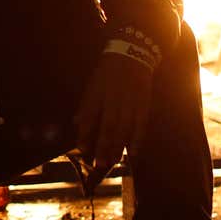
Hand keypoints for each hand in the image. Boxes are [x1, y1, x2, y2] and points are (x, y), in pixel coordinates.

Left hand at [74, 52, 152, 173]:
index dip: (86, 132)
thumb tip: (76, 123)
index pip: (91, 115)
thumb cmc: (108, 72)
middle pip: (109, 126)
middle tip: (99, 164)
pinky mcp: (144, 104)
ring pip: (125, 128)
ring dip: (119, 147)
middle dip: (103, 146)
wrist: (133, 55)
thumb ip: (86, 105)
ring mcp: (131, 102)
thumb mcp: (93, 84)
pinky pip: (141, 125)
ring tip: (112, 162)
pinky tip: (133, 152)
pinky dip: (138, 139)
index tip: (82, 148)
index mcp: (99, 92)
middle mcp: (115, 99)